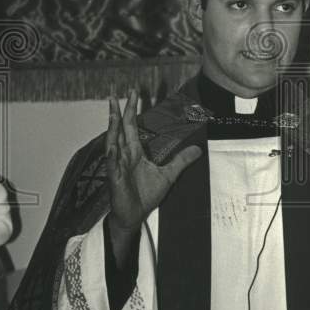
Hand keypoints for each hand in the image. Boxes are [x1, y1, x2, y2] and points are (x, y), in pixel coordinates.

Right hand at [105, 88, 201, 244]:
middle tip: (120, 93)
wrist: (134, 215)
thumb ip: (181, 161)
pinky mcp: (115, 178)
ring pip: (113, 142)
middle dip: (120, 111)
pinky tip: (113, 147)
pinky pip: (113, 164)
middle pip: (121, 129)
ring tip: (112, 112)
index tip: (133, 93)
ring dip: (112, 127)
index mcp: (134, 152)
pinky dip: (113, 155)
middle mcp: (124, 155)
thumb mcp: (169, 175)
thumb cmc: (145, 195)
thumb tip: (197, 150)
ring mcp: (118, 165)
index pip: (131, 127)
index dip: (131, 110)